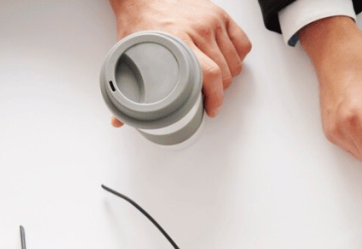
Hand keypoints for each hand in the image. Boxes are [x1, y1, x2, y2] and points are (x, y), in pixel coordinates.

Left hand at [108, 0, 250, 122]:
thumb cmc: (139, 21)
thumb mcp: (131, 56)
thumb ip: (128, 90)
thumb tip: (119, 121)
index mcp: (179, 41)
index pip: (211, 75)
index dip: (215, 98)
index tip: (211, 109)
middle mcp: (199, 30)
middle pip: (225, 73)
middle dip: (220, 91)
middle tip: (209, 94)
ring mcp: (212, 21)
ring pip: (235, 62)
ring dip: (229, 76)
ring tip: (216, 79)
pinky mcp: (219, 15)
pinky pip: (243, 44)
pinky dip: (238, 56)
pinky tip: (225, 60)